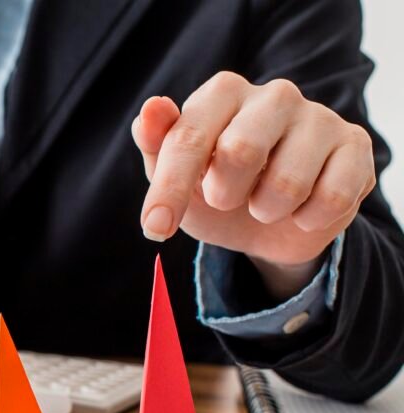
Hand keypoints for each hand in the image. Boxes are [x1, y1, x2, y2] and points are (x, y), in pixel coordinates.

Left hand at [132, 72, 375, 299]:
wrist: (267, 225)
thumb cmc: (215, 187)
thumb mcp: (175, 175)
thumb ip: (156, 145)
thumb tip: (151, 109)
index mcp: (223, 92)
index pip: (189, 137)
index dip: (170, 188)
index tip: (155, 227)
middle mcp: (275, 94)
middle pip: (240, 151)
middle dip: (224, 195)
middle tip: (225, 198)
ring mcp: (320, 117)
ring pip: (287, 185)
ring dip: (266, 212)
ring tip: (264, 203)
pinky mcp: (355, 146)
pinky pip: (330, 199)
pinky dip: (306, 221)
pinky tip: (301, 209)